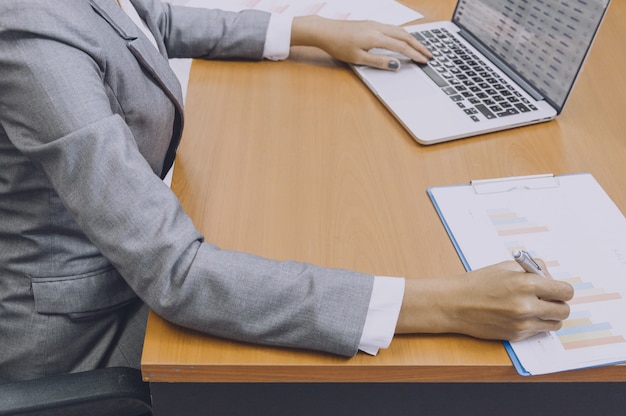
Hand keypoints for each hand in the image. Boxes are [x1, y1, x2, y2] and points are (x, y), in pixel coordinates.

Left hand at [290, 15, 431, 70]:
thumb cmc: (338, 45)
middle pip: (405, 36)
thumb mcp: (358, 59)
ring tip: (421, 47)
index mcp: (376, 38)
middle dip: (419, 46)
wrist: (325, 31)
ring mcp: (375, 24)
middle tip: (430, 55)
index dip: (415, 55)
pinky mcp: (371, 23)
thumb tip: (396, 65)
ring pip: (400, 30)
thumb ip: (378, 62)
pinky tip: (405, 38)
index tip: (424, 61)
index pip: (401, 47)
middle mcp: (378, 28)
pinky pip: (393, 27)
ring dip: (413, 39)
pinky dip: (403, 34)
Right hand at [396, 261, 573, 340]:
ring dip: (550, 316)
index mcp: (527, 284)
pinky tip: (521, 315)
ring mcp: (522, 323)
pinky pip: (539, 331)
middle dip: (558, 303)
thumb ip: (533, 269)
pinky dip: (536, 324)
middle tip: (547, 298)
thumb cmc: (478, 283)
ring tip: (535, 307)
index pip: (565, 291)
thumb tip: (550, 278)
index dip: (562, 289)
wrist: (455, 304)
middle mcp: (528, 305)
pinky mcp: (516, 335)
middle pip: (564, 310)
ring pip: (555, 324)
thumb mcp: (506, 266)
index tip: (557, 289)